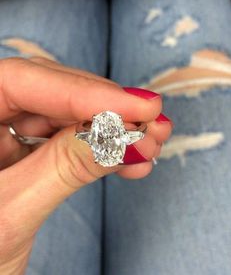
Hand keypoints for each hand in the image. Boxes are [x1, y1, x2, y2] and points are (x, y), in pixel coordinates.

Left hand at [0, 57, 171, 273]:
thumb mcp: (10, 214)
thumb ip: (63, 168)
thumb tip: (120, 136)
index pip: (22, 81)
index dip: (85, 92)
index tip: (138, 107)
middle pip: (51, 94)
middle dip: (106, 111)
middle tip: (151, 123)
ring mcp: (2, 137)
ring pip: (65, 118)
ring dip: (111, 132)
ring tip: (149, 143)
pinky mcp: (24, 157)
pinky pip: (66, 143)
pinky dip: (100, 152)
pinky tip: (128, 161)